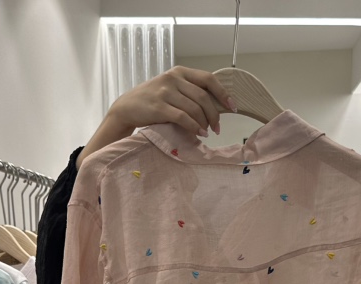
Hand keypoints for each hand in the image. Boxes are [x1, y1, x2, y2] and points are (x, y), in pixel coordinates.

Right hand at [78, 66, 237, 167]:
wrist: (127, 108)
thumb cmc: (153, 101)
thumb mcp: (172, 89)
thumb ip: (189, 92)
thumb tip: (215, 105)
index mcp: (180, 72)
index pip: (209, 79)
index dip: (223, 94)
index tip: (232, 107)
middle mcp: (173, 78)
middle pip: (204, 97)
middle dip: (214, 115)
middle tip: (217, 128)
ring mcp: (165, 92)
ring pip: (195, 109)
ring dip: (204, 124)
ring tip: (206, 133)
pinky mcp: (159, 107)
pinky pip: (183, 118)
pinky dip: (194, 127)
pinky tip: (198, 134)